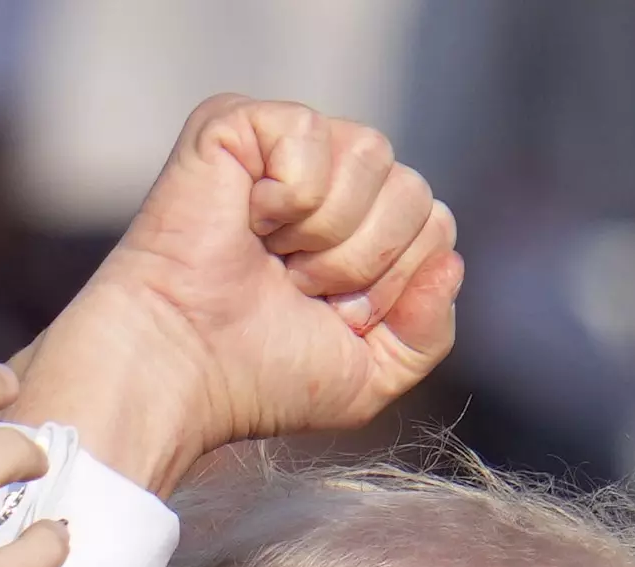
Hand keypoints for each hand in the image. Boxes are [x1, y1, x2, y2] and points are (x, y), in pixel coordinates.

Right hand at [8, 97, 462, 490]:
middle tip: (297, 287)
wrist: (182, 369)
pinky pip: (313, 134)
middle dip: (364, 261)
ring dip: (329, 233)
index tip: (331, 315)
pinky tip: (247, 220)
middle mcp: (329, 179)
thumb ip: (431, 330)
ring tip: (272, 257)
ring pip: (374, 157)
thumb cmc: (260, 377)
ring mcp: (285, 146)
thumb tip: (452, 259)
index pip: (436, 226)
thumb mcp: (370, 374)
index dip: (394, 284)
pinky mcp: (239, 122)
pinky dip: (289, 197)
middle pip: (415, 191)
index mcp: (361, 228)